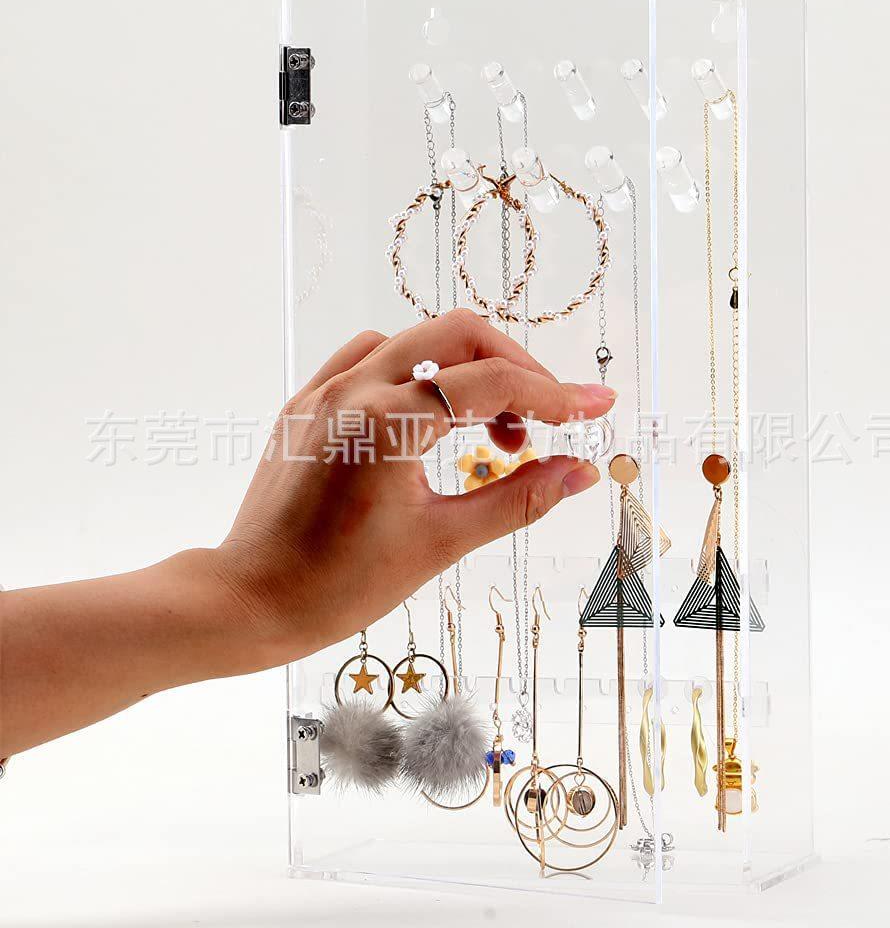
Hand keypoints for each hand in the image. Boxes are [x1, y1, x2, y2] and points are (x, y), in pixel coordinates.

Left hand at [212, 309, 615, 665]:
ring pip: (416, 339)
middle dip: (515, 366)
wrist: (248, 600)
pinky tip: (429, 419)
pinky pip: (371, 358)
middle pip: (459, 333)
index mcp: (388, 421)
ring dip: (466, 370)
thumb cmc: (336, 586)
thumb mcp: (440, 543)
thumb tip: (578, 473)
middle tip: (545, 417)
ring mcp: (324, 390)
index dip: (556, 394)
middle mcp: (353, 388)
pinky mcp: (306, 403)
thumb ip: (517, 500)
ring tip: (493, 433)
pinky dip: (417, 374)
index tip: (597, 405)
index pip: (493, 383)